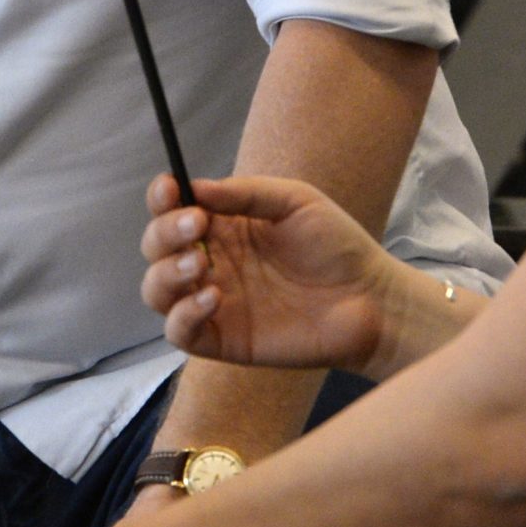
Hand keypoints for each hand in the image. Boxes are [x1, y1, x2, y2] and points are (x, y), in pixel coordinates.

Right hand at [140, 172, 396, 371]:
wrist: (369, 299)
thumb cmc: (337, 245)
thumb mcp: (294, 201)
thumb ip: (244, 193)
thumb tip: (193, 187)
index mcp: (224, 226)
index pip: (173, 209)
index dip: (162, 198)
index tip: (171, 188)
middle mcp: (212, 262)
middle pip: (156, 247)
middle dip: (164, 233)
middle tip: (197, 226)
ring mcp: (214, 302)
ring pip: (156, 290)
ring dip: (166, 273)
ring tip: (201, 264)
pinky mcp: (223, 340)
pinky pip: (179, 331)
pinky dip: (184, 314)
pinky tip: (215, 297)